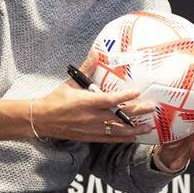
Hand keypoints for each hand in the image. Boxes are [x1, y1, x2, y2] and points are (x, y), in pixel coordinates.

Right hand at [32, 55, 155, 142]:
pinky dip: (122, 138)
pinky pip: (110, 139)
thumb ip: (86, 68)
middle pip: (118, 115)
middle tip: (151, 108)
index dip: (124, 96)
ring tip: (148, 127)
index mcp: (86, 102)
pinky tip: (133, 137)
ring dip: (133, 129)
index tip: (137, 92)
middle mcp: (91, 117)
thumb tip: (96, 52)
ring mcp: (91, 129)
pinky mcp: (90, 137)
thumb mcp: (71, 82)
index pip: (109, 99)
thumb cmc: (56, 99)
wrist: (42, 119)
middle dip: (136, 111)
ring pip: (117, 130)